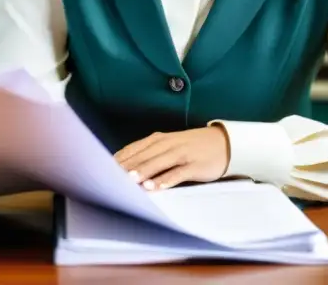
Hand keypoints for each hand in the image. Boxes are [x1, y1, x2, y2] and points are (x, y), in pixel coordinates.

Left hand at [114, 125, 230, 190]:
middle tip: (111, 177)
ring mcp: (182, 154)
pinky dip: (167, 179)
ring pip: (160, 162)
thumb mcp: (169, 146)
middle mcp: (168, 144)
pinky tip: (157, 187)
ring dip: (145, 171)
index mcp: (159, 139)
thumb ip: (149, 154)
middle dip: (128, 166)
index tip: (104, 169)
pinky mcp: (195, 165)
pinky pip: (179, 173)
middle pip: (144, 155)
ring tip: (131, 181)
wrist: (223, 143)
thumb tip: (124, 167)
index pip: (135, 148)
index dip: (120, 158)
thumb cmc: (190, 148)